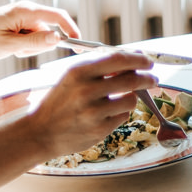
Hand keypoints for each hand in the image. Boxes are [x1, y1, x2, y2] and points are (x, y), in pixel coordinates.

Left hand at [0, 2, 80, 61]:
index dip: (72, 30)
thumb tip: (58, 38)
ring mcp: (22, 18)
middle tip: (17, 51)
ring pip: (39, 38)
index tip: (79, 46)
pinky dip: (22, 48)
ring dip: (28, 48)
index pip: (58, 17)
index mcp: (25, 10)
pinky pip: (30, 40)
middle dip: (39, 45)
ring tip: (8, 48)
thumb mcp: (8, 46)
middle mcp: (26, 11)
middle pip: (48, 31)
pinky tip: (6, 48)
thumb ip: (35, 42)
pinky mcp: (18, 26)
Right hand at [15, 51, 157, 162]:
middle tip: (153, 79)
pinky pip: (123, 117)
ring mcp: (94, 112)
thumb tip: (132, 59)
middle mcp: (86, 90)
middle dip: (147, 78)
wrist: (39, 132)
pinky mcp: (99, 130)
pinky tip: (105, 115)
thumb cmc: (59, 102)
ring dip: (131, 98)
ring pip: (131, 99)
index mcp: (78, 72)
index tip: (148, 61)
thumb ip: (98, 68)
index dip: (138, 58)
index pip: (118, 59)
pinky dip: (119, 114)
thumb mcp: (71, 78)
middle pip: (131, 79)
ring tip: (119, 100)